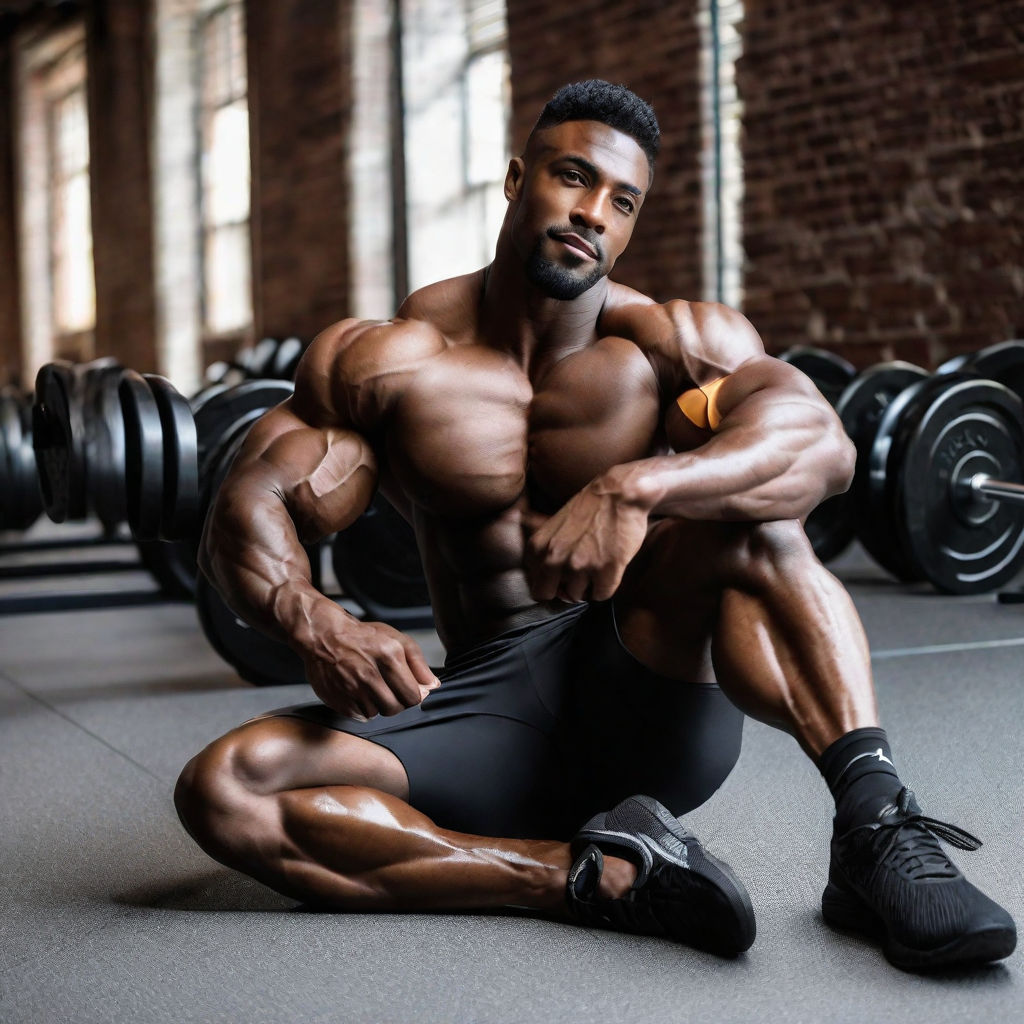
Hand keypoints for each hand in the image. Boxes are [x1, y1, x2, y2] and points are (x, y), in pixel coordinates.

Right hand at [294, 602, 439, 719]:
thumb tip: (433, 685)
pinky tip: (358, 690)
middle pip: (396, 708)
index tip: (408, 690)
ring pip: (377, 713)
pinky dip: (362, 707)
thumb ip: (418, 663)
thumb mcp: (396, 639)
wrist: (324, 635)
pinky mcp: (338, 699)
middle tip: (389, 688)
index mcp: (389, 656)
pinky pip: (360, 715)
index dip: (414, 695)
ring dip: (378, 704)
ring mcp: (352, 688)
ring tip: (370, 686)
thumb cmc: (363, 637)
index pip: (413, 696)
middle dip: (397, 701)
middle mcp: (370, 674)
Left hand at [523, 474, 650, 602]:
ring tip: (594, 567)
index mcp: (539, 548)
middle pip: (549, 596)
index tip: (560, 577)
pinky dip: (605, 586)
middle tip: (574, 579)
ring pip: (577, 596)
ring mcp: (581, 567)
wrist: (619, 493)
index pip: (536, 586)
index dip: (549, 584)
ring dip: (585, 586)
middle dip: (561, 591)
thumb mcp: (552, 524)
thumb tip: (538, 576)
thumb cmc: (589, 507)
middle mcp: (555, 559)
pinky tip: (608, 570)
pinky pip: (601, 595)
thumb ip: (544, 549)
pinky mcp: (606, 571)